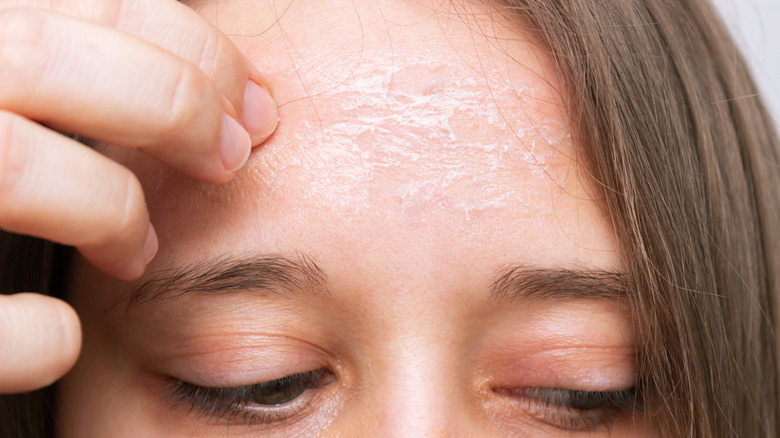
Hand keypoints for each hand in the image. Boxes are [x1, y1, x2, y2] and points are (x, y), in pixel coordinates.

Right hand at [0, 0, 278, 392]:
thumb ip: (75, 75)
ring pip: (15, 168)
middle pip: (49, 62)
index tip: (251, 103)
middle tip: (229, 159)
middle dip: (173, 107)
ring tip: (139, 251)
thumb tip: (204, 84)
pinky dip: (41, 336)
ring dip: (111, 210)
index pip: (89, 4)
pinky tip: (61, 336)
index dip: (192, 50)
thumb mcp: (17, 95)